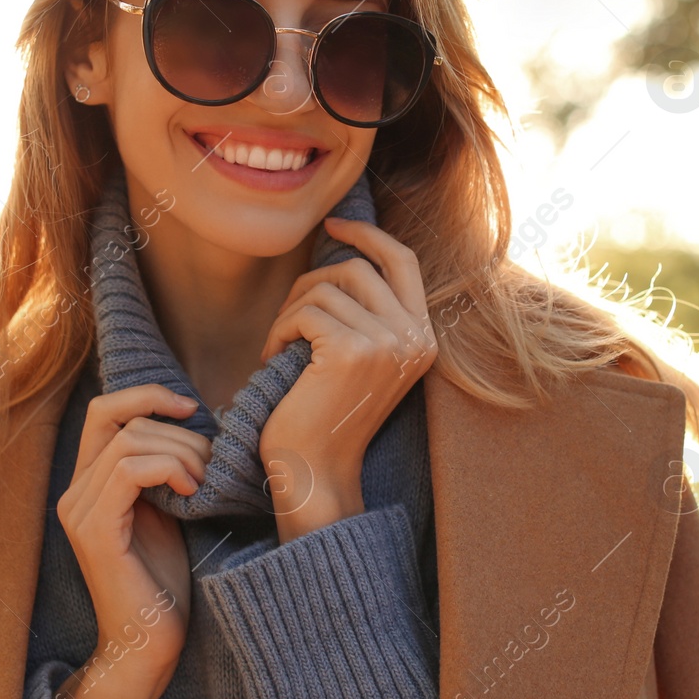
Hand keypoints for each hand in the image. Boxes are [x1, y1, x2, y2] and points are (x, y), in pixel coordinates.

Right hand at [58, 384, 208, 687]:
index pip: (105, 409)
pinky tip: (191, 491)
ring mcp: (79, 512)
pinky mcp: (95, 532)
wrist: (150, 644)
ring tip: (205, 482)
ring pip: (130, 441)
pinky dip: (169, 469)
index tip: (191, 409)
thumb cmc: (166, 582)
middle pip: (122, 420)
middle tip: (213, 464)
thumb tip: (198, 422)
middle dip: (179, 432)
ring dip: (182, 452)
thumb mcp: (168, 511)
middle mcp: (74, 493)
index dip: (148, 395)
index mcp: (89, 483)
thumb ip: (166, 470)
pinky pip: (130, 471)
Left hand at [257, 216, 437, 541]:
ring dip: (291, 310)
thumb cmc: (327, 415)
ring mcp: (388, 343)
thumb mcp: (363, 357)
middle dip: (313, 281)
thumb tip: (343, 249)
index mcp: (425, 338)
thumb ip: (368, 312)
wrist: (315, 471)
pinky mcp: (353, 351)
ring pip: (327, 287)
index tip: (333, 226)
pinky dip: (280, 329)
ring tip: (280, 346)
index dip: (368, 235)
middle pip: (358, 268)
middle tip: (289, 317)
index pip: (402, 260)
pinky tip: (274, 359)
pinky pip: (306, 311)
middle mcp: (415, 337)